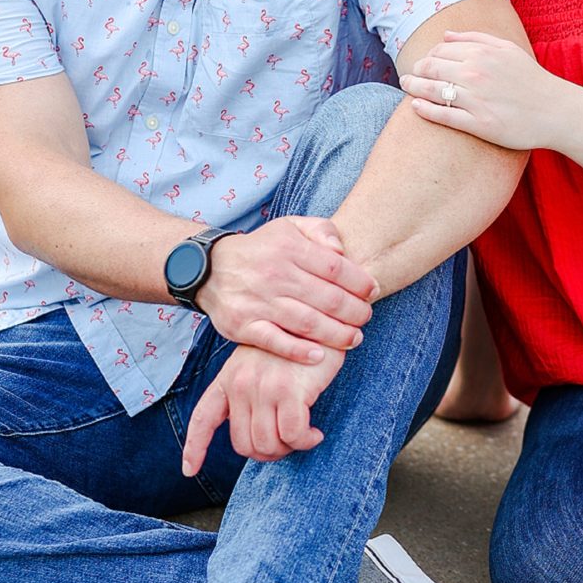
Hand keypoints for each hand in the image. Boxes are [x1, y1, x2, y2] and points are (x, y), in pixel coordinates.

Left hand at [182, 344, 345, 475]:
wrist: (322, 321)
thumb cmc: (298, 344)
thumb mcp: (263, 363)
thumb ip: (252, 392)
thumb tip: (256, 434)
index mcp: (230, 377)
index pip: (204, 417)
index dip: (195, 447)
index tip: (190, 470)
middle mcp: (240, 383)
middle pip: (244, 444)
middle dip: (268, 453)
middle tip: (289, 443)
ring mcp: (262, 387)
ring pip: (267, 444)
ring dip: (289, 449)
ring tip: (304, 435)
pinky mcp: (288, 391)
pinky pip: (293, 436)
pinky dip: (305, 441)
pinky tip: (315, 433)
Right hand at [194, 216, 378, 364]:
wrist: (210, 269)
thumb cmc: (262, 249)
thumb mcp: (289, 227)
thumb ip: (321, 230)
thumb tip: (342, 251)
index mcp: (288, 248)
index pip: (335, 268)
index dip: (359, 282)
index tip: (372, 291)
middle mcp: (274, 274)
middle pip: (327, 298)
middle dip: (355, 312)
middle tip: (366, 318)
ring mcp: (258, 302)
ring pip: (307, 323)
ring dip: (337, 334)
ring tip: (354, 338)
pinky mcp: (243, 326)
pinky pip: (276, 342)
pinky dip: (299, 351)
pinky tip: (320, 356)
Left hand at [399, 30, 563, 149]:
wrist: (555, 111)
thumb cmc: (530, 79)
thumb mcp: (507, 49)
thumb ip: (475, 38)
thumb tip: (445, 36)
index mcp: (481, 54)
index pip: (439, 51)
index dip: (426, 57)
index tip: (422, 64)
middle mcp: (475, 74)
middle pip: (430, 69)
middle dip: (415, 71)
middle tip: (408, 76)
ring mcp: (475, 99)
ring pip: (432, 91)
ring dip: (413, 88)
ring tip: (406, 88)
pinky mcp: (478, 124)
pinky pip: (443, 115)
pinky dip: (424, 109)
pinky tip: (415, 107)